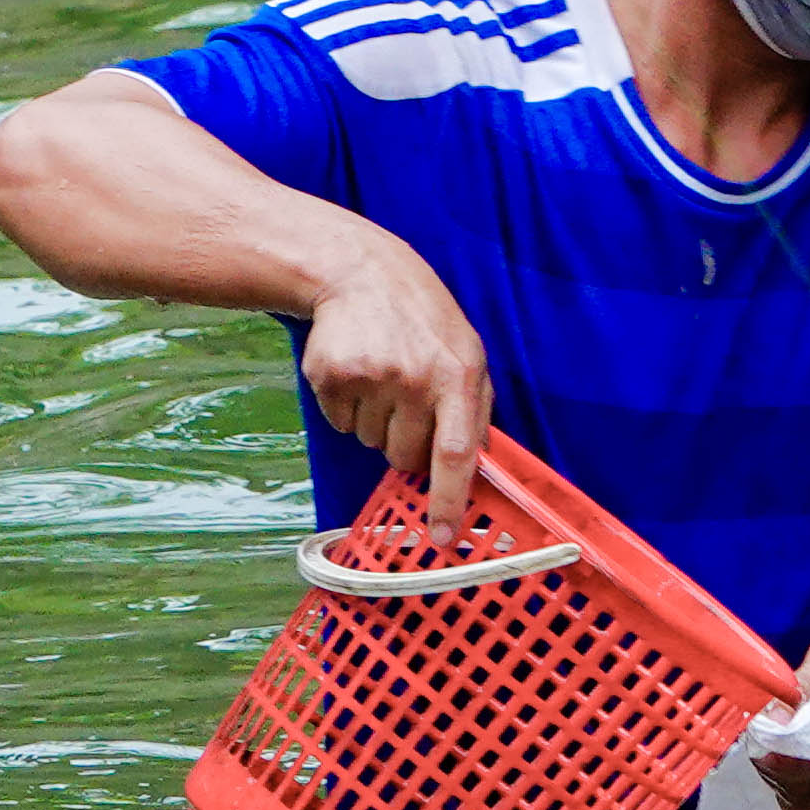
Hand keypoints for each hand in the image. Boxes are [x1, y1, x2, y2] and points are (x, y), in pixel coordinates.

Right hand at [299, 234, 490, 542]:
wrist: (359, 270)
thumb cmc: (423, 319)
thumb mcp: (466, 350)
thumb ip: (475, 408)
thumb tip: (478, 469)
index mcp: (458, 375)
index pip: (457, 453)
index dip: (450, 500)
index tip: (443, 538)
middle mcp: (415, 378)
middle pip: (404, 457)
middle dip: (404, 444)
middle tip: (405, 401)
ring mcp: (371, 375)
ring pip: (370, 442)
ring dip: (375, 420)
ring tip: (382, 375)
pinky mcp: (331, 374)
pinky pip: (339, 424)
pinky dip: (345, 406)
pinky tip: (357, 369)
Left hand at [759, 633, 809, 809]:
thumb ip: (805, 679)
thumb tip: (773, 716)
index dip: (788, 757)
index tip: (763, 740)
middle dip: (777, 766)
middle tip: (765, 741)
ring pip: (807, 804)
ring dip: (782, 782)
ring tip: (782, 753)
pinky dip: (794, 799)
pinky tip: (796, 774)